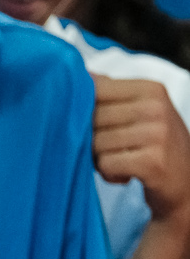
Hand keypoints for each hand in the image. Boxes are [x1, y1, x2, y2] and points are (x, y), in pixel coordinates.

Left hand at [91, 74, 189, 224]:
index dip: (83, 110)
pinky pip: (106, 164)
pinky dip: (108, 175)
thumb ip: (112, 93)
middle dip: (91, 138)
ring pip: (97, 143)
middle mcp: (156, 107)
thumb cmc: (155, 146)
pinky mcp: (152, 162)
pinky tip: (125, 176)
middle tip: (110, 150)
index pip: (97, 88)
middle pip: (94, 117)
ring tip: (120, 162)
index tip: (97, 126)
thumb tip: (79, 74)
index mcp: (151, 89)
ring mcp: (156, 134)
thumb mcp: (142, 111)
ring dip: (99, 159)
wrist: (185, 184)